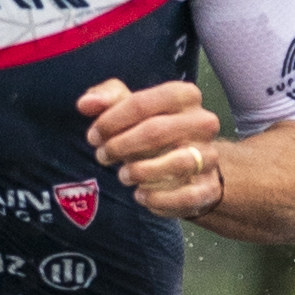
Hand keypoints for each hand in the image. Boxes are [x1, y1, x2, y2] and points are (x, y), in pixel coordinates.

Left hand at [78, 73, 234, 218]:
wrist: (190, 165)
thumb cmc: (153, 130)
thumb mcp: (131, 107)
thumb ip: (107, 98)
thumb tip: (85, 103)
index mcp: (185, 96)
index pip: (143, 103)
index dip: (111, 120)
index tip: (94, 136)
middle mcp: (203, 123)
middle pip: (156, 131)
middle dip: (121, 145)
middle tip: (102, 156)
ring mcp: (209, 156)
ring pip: (177, 162)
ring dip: (141, 171)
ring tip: (123, 176)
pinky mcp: (209, 187)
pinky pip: (186, 196)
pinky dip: (158, 198)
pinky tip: (140, 195)